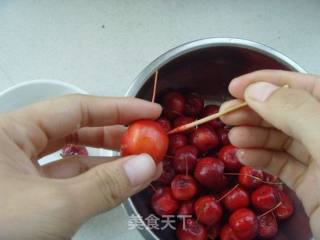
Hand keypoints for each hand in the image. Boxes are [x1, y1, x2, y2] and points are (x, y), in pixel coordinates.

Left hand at [0, 95, 161, 239]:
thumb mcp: (55, 207)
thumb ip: (105, 185)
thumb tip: (148, 165)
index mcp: (12, 132)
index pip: (76, 107)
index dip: (118, 107)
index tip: (150, 112)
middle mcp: (15, 147)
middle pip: (77, 129)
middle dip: (116, 134)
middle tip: (150, 139)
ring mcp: (21, 174)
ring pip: (73, 158)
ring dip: (110, 161)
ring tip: (144, 163)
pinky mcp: (28, 198)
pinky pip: (68, 182)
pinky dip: (96, 182)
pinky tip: (120, 183)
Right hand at [220, 70, 319, 236]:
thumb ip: (296, 114)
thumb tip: (256, 90)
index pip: (306, 87)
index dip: (268, 81)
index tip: (236, 86)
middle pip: (288, 112)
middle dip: (255, 110)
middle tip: (225, 114)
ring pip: (282, 139)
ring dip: (253, 135)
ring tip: (232, 136)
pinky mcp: (311, 185)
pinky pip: (281, 165)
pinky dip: (260, 158)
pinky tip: (244, 155)